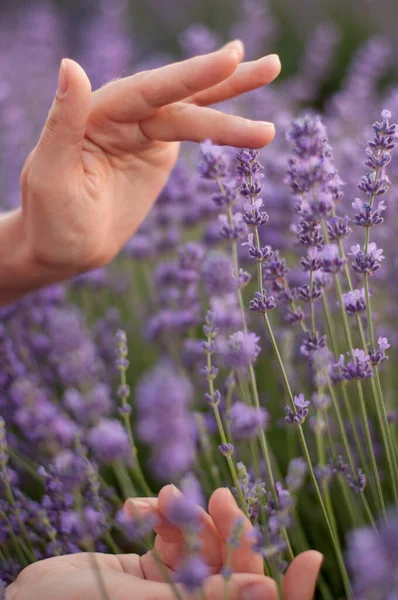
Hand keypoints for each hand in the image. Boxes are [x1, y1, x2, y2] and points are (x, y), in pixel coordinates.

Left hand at [0, 42, 279, 303]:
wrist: (64, 248)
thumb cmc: (50, 218)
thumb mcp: (50, 174)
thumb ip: (63, 121)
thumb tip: (70, 65)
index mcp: (96, 114)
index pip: (150, 90)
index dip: (191, 76)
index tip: (231, 59)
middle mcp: (123, 116)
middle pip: (180, 95)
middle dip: (223, 82)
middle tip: (272, 65)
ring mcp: (143, 133)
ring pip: (193, 110)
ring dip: (231, 99)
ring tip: (272, 69)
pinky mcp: (157, 152)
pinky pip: (194, 133)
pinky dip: (222, 125)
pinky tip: (244, 115)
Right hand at [125, 485, 322, 598]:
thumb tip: (269, 592)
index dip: (291, 593)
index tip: (310, 558)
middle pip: (233, 571)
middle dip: (227, 532)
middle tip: (216, 494)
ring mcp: (171, 591)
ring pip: (202, 545)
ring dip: (184, 517)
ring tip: (158, 498)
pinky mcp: (150, 569)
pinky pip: (170, 535)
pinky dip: (157, 517)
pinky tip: (134, 509)